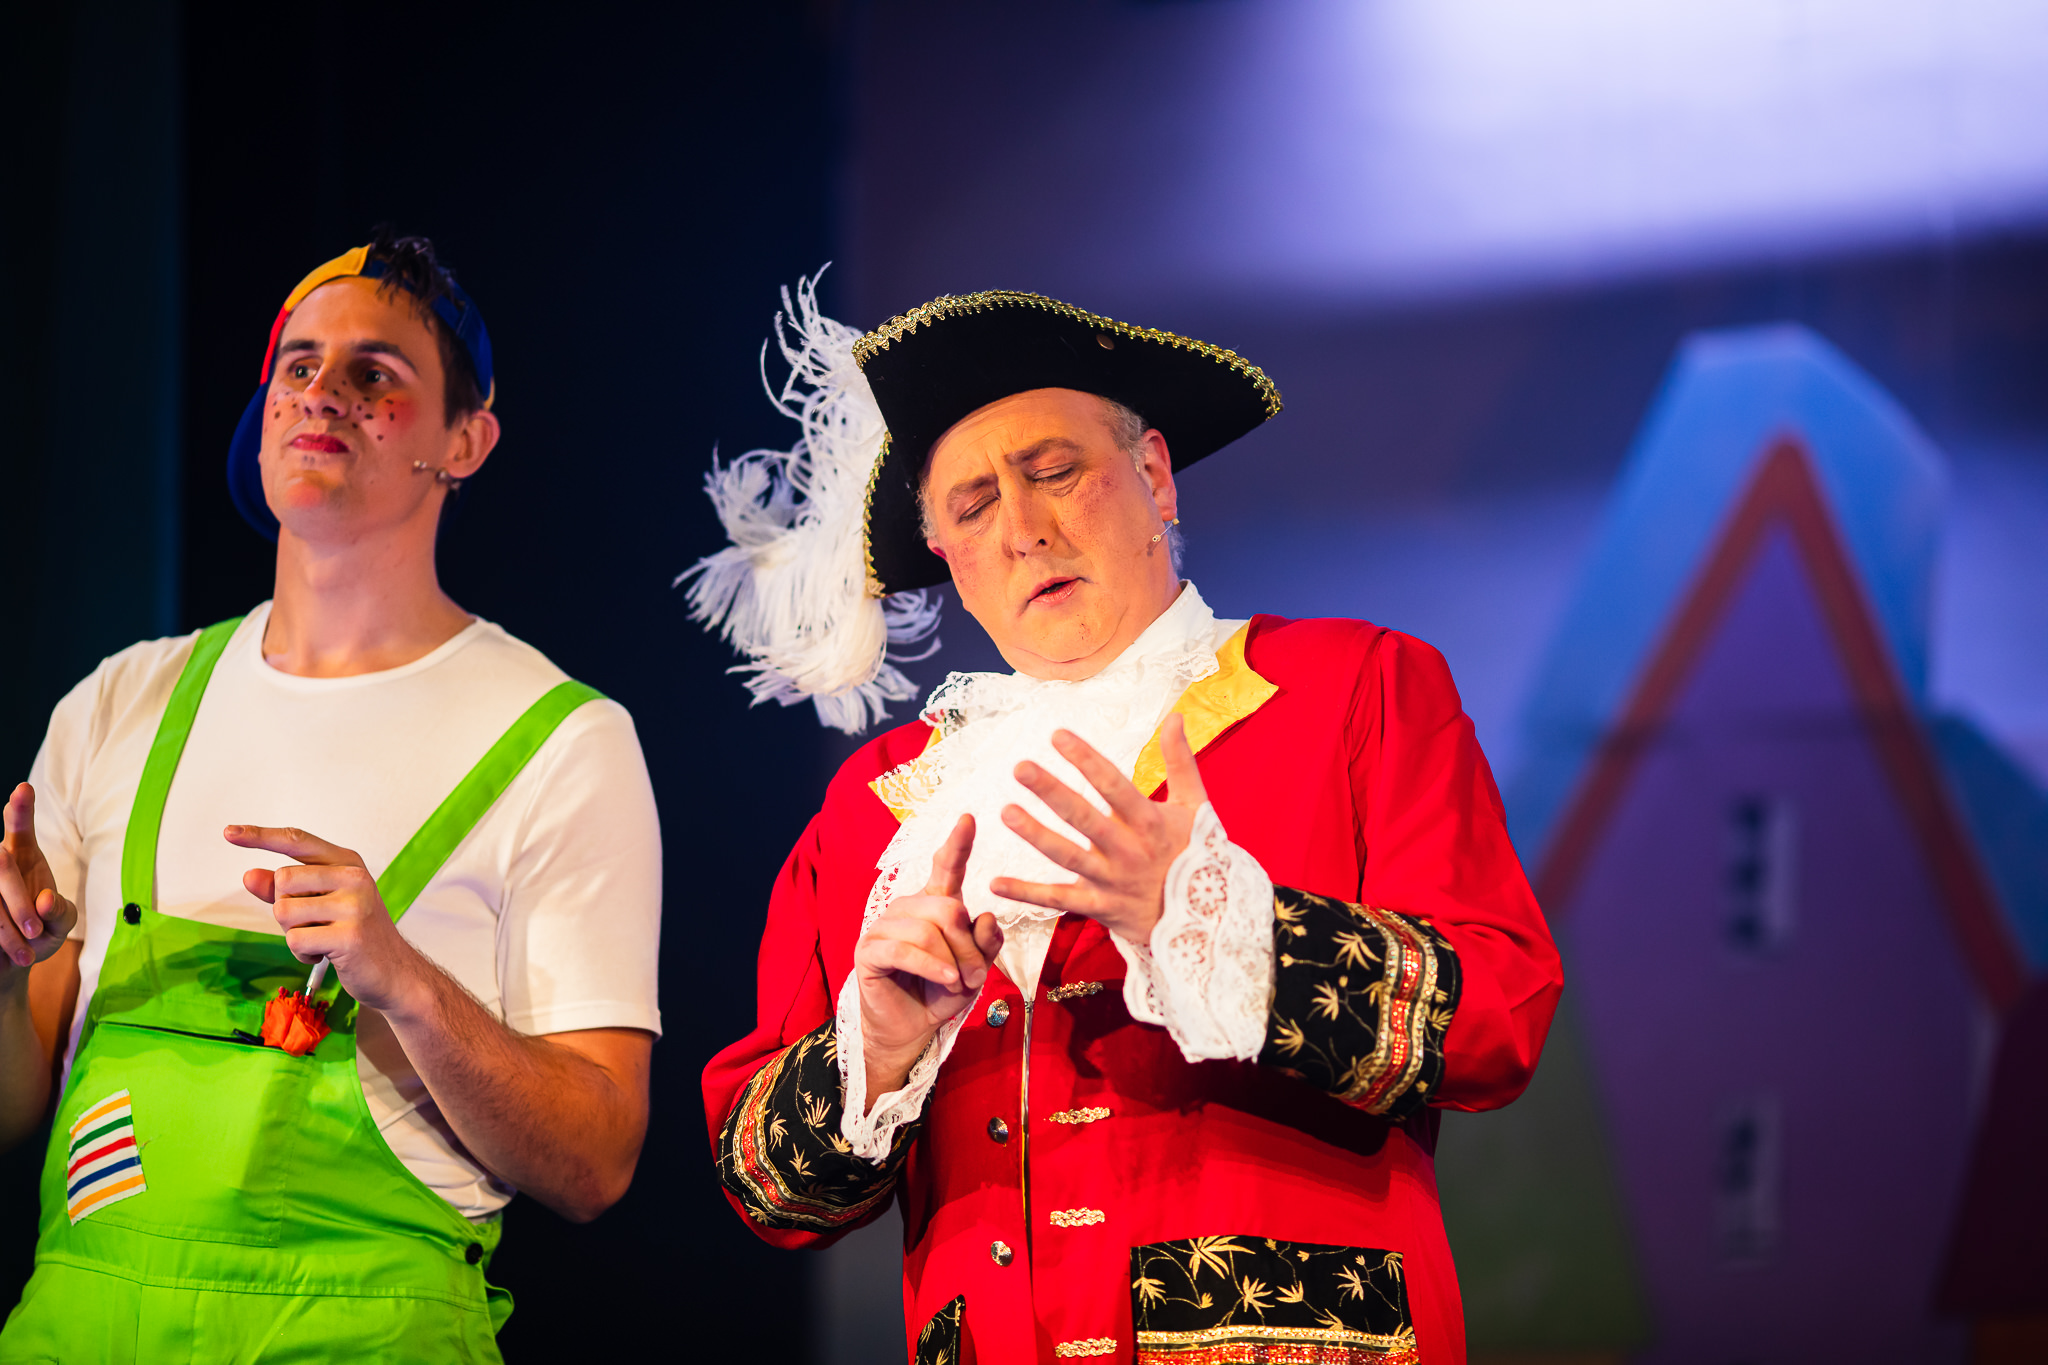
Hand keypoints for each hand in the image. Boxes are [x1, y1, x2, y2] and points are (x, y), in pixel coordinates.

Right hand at [0, 784, 77, 976]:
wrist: (12, 962)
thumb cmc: (40, 934)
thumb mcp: (61, 924)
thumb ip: (61, 912)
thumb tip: (44, 901)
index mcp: (24, 857)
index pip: (20, 829)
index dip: (20, 810)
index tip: (23, 790)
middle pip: (1, 865)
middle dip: (18, 903)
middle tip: (36, 930)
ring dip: (7, 931)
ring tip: (28, 955)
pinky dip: (1, 941)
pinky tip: (16, 954)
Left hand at [229, 825, 426, 1015]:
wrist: (395, 972)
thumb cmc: (354, 935)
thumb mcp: (321, 905)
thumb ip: (286, 890)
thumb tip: (248, 875)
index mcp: (348, 863)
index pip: (297, 841)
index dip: (260, 836)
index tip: (229, 831)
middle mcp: (354, 877)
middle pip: (282, 880)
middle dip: (285, 908)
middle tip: (314, 924)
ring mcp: (354, 905)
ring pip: (284, 911)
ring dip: (292, 933)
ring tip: (321, 940)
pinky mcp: (349, 936)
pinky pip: (294, 940)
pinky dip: (301, 953)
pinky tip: (325, 955)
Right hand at [853, 815, 1002, 1102]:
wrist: (910, 1029)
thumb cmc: (941, 993)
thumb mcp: (975, 968)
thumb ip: (985, 943)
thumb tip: (986, 917)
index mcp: (934, 905)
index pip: (946, 868)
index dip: (958, 844)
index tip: (970, 818)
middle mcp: (908, 907)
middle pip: (948, 907)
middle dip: (969, 945)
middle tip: (976, 975)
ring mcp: (885, 926)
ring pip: (929, 930)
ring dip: (953, 961)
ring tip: (958, 983)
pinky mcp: (869, 950)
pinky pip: (905, 950)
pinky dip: (931, 965)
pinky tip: (945, 978)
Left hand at [991, 712, 1208, 945]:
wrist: (1210, 920)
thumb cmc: (1197, 854)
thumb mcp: (1196, 806)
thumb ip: (1180, 761)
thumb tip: (1175, 717)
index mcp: (1150, 822)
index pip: (1114, 785)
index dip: (1086, 760)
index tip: (1057, 735)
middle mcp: (1129, 850)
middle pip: (1085, 818)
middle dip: (1052, 792)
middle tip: (1020, 767)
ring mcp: (1113, 881)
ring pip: (1068, 857)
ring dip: (1036, 836)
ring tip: (1007, 812)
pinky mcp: (1101, 908)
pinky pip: (1060, 901)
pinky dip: (1028, 894)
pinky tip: (995, 883)